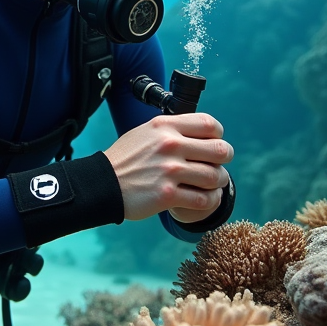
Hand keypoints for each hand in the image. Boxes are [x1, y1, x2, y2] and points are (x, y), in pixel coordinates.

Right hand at [104, 113, 233, 221]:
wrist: (102, 184)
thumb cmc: (125, 159)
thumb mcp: (145, 132)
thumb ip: (171, 130)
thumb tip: (199, 132)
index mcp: (165, 126)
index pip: (209, 124)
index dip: (218, 135)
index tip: (214, 143)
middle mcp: (170, 145)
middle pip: (220, 150)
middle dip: (224, 159)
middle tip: (218, 165)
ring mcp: (169, 171)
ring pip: (215, 177)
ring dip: (218, 182)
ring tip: (211, 184)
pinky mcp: (167, 195)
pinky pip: (204, 200)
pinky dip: (210, 200)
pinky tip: (204, 198)